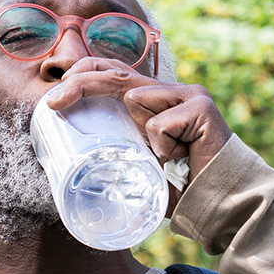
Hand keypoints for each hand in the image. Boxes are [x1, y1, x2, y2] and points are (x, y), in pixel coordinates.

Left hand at [45, 57, 232, 187]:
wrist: (219, 202)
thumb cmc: (180, 186)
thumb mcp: (140, 163)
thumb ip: (120, 148)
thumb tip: (75, 156)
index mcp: (155, 100)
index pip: (115, 71)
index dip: (86, 72)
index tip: (57, 90)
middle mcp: (171, 91)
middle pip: (117, 73)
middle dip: (81, 84)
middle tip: (53, 102)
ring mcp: (188, 95)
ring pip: (136, 99)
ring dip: (142, 137)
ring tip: (168, 158)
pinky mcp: (201, 107)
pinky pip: (159, 124)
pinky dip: (164, 147)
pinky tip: (183, 158)